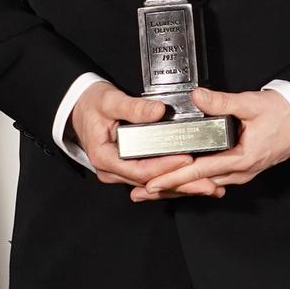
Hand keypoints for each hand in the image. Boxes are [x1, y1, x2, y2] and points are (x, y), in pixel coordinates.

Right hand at [67, 80, 200, 190]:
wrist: (79, 107)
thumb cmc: (90, 104)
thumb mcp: (109, 101)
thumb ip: (133, 107)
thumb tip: (157, 111)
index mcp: (105, 158)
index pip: (140, 169)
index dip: (165, 166)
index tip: (187, 159)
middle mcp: (113, 171)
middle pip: (152, 182)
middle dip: (183, 184)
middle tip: (210, 184)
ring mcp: (122, 172)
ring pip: (156, 184)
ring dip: (183, 186)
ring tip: (211, 187)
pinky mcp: (131, 168)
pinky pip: (154, 177)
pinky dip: (175, 180)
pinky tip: (196, 182)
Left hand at [134, 88, 289, 200]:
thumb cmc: (284, 114)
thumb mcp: (252, 104)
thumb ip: (222, 102)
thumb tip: (198, 96)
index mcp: (242, 159)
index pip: (200, 171)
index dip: (174, 177)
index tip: (152, 183)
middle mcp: (240, 172)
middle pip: (197, 185)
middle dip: (169, 189)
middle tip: (140, 193)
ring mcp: (241, 173)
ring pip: (204, 185)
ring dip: (179, 187)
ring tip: (153, 191)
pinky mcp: (242, 169)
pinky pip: (213, 180)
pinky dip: (194, 182)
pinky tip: (179, 182)